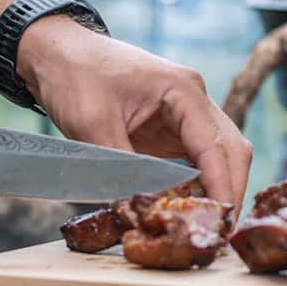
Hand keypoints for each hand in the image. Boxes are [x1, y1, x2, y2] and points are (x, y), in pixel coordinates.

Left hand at [18, 19, 254, 209]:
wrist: (55, 52)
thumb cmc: (74, 75)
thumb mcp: (92, 123)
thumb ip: (119, 166)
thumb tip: (138, 208)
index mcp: (183, 90)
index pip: (217, 146)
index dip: (222, 186)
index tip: (220, 221)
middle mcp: (194, 100)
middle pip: (230, 150)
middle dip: (228, 191)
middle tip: (218, 233)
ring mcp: (185, 112)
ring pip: (218, 156)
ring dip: (215, 189)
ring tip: (203, 227)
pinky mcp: (171, 127)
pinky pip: (195, 159)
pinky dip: (196, 184)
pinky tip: (184, 208)